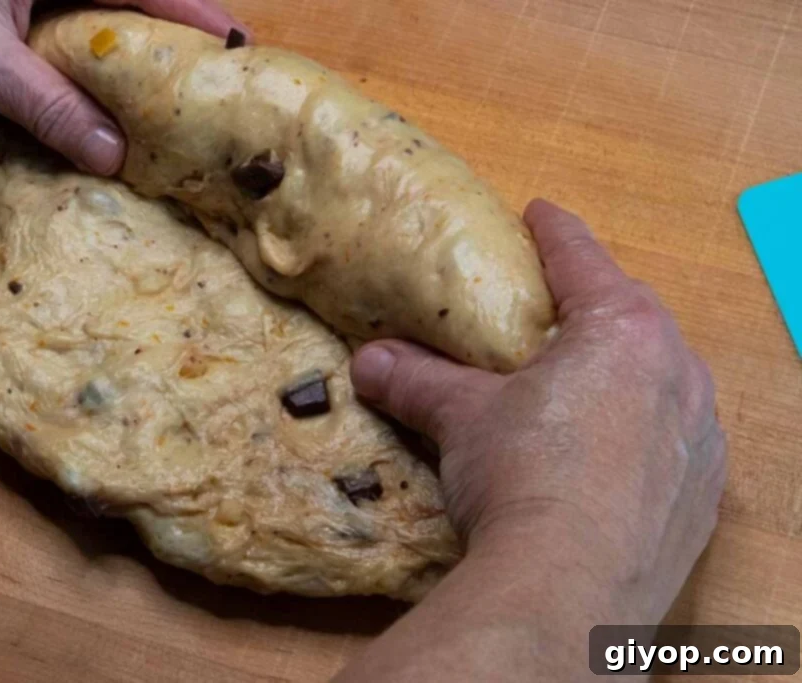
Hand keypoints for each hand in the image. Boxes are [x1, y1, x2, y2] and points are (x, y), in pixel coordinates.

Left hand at [0, 0, 245, 173]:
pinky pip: (62, 58)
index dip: (187, 6)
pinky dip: (88, 86)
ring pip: (95, 30)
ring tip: (176, 105)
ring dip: (131, 67)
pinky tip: (112, 117)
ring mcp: (21, 2)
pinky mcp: (3, 32)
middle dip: (170, 36)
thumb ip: (49, 103)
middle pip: (123, 1)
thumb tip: (113, 152)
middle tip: (215, 80)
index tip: (231, 42)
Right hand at [351, 199, 726, 623]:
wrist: (568, 588)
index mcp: (623, 330)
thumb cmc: (522, 475)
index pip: (582, 259)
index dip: (553, 232)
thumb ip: (417, 380)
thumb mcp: (462, 418)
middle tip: (551, 312)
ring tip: (580, 386)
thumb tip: (366, 362)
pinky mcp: (701, 494)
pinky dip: (644, 433)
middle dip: (593, 307)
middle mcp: (678, 371)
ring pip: (662, 378)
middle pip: (632, 315)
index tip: (537, 212)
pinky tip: (610, 455)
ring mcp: (699, 436)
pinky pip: (675, 441)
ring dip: (624, 372)